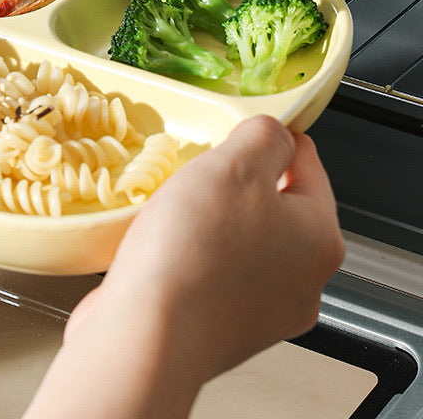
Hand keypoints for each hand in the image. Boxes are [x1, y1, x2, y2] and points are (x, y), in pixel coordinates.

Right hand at [25, 115, 343, 418]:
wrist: (144, 337)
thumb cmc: (192, 250)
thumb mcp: (234, 164)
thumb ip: (264, 135)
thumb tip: (272, 134)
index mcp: (319, 238)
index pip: (307, 162)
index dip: (272, 136)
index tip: (239, 128)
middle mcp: (302, 281)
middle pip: (274, 204)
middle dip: (235, 182)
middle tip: (199, 174)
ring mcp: (262, 311)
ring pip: (241, 238)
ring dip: (211, 218)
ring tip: (176, 212)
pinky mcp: (222, 328)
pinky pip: (213, 271)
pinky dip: (192, 254)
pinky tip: (166, 248)